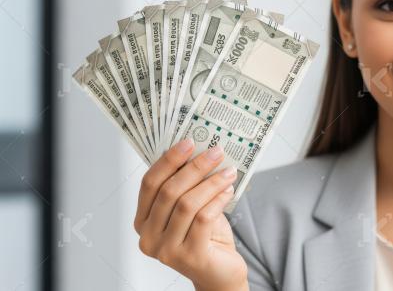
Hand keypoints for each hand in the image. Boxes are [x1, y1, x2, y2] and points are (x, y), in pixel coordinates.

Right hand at [134, 139, 248, 290]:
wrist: (219, 272)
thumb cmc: (205, 237)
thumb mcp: (190, 209)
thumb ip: (186, 186)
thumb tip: (198, 150)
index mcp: (143, 221)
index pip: (149, 184)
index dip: (168, 160)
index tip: (189, 141)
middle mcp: (149, 237)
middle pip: (169, 192)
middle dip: (194, 167)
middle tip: (215, 152)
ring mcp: (167, 250)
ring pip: (187, 204)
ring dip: (211, 182)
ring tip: (228, 171)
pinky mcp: (189, 257)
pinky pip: (203, 219)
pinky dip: (218, 200)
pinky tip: (228, 190)